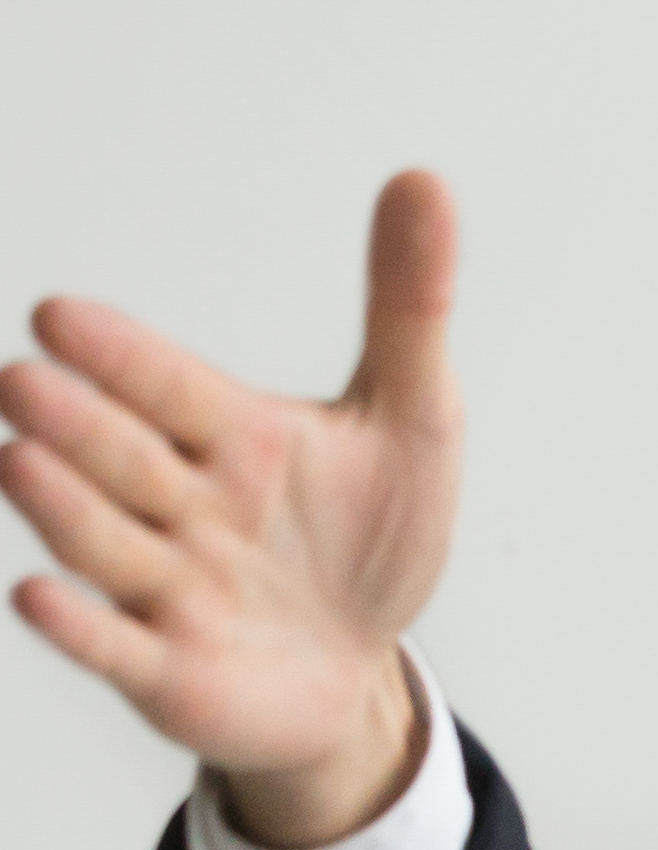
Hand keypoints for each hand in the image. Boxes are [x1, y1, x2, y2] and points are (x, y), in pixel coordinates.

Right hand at [5, 172, 464, 846]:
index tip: (60, 315)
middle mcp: (181, 504)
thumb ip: (408, 309)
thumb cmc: (372, 538)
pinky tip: (37, 596)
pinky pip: (114, 647)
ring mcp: (164, 588)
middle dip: (77, 422)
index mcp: (233, 436)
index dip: (120, 357)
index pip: (168, 385)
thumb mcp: (414, 421)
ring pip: (105, 541)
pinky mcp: (165, 669)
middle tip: (24, 382)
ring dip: (62, 505)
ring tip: (18, 456)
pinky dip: (79, 626)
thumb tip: (424, 179)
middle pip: (121, 457)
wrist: (357, 670)